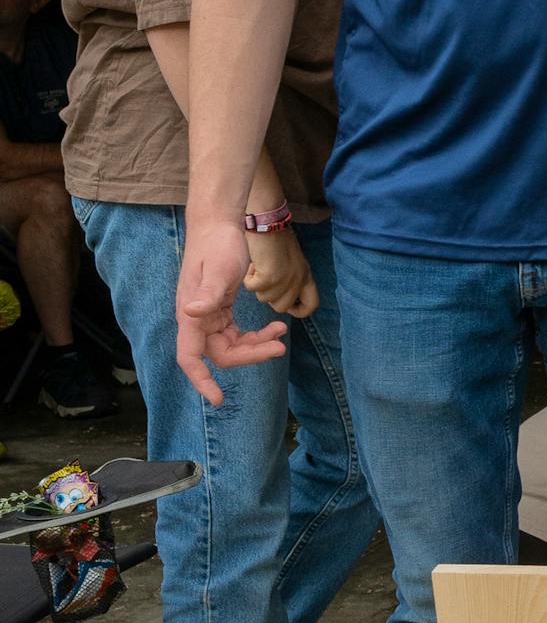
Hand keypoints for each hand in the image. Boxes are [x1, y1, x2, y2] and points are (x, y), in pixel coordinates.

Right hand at [175, 213, 286, 406]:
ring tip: (281, 336)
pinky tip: (276, 327)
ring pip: (232, 347)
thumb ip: (207, 294)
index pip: (189, 357)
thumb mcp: (219, 269)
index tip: (218, 399)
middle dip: (250, 355)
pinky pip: (237, 334)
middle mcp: (196, 320)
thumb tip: (191, 314)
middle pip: (221, 355)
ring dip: (257, 346)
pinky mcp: (220, 311)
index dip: (201, 380)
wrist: (219, 224)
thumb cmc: (218, 243)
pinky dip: (256, 335)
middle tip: (279, 348)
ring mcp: (208, 317)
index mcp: (190, 314)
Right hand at [244, 227, 318, 319]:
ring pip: (265, 299)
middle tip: (264, 278)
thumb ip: (289, 279)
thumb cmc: (274, 238)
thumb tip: (277, 298)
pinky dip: (249, 278)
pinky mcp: (270, 277)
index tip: (287, 308)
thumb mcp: (290, 261)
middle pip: (281, 307)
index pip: (311, 305)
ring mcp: (285, 280)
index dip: (299, 311)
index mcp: (306, 275)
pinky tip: (253, 264)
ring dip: (257, 285)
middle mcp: (298, 280)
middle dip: (268, 295)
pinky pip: (253, 288)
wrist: (268, 221)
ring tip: (259, 265)